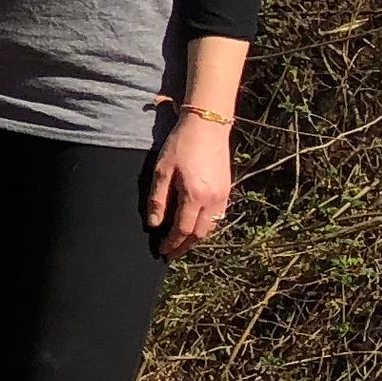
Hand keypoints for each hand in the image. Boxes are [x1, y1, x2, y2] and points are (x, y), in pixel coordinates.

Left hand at [147, 108, 233, 258]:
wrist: (207, 127)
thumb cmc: (181, 145)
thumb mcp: (162, 170)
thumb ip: (158, 199)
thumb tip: (154, 224)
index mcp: (195, 196)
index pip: (182, 230)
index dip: (171, 243)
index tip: (161, 251)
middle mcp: (213, 200)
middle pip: (199, 234)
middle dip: (184, 246)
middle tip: (171, 253)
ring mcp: (223, 196)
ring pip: (211, 227)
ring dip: (196, 238)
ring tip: (181, 243)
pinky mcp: (227, 190)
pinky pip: (218, 216)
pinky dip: (206, 226)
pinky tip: (195, 225)